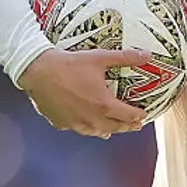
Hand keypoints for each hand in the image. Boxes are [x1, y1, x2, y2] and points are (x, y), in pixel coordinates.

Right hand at [18, 47, 150, 138]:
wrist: (38, 71)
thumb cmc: (69, 64)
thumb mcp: (99, 58)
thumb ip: (125, 58)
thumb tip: (147, 55)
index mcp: (103, 105)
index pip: (127, 116)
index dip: (137, 116)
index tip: (143, 115)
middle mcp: (91, 119)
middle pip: (114, 127)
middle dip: (126, 126)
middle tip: (134, 125)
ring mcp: (74, 123)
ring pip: (95, 131)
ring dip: (106, 130)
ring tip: (111, 130)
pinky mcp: (60, 122)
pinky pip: (76, 128)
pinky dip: (85, 126)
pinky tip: (85, 123)